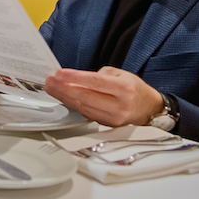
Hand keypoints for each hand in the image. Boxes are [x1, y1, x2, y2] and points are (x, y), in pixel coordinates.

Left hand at [45, 66, 163, 126]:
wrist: (148, 109)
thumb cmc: (134, 89)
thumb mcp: (121, 75)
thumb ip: (99, 76)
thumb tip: (76, 80)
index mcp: (124, 88)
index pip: (95, 82)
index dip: (75, 77)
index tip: (59, 73)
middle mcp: (119, 105)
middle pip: (85, 97)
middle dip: (64, 88)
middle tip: (50, 81)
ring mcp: (113, 118)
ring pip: (83, 107)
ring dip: (64, 97)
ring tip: (52, 88)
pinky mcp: (107, 125)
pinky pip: (86, 114)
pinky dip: (73, 105)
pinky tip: (63, 98)